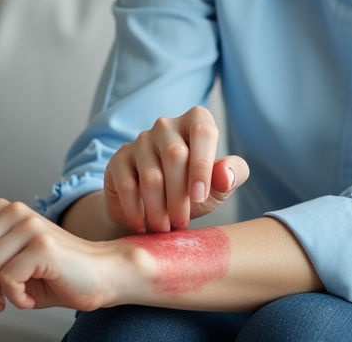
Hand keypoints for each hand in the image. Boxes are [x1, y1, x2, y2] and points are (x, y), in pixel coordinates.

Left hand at [0, 199, 130, 313]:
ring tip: (6, 302)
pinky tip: (26, 298)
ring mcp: (29, 226)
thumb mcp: (0, 261)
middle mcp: (13, 212)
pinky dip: (12, 299)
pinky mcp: (42, 245)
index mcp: (0, 212)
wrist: (102, 276)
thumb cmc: (53, 272)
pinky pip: (5, 279)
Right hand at [104, 106, 248, 232]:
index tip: (200, 197)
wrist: (154, 209)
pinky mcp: (119, 159)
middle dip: (180, 196)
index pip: (203, 132)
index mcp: (196, 121)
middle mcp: (166, 125)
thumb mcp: (219, 186)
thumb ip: (233, 175)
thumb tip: (226, 175)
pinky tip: (143, 227)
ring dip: (159, 209)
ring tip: (165, 229)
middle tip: (182, 223)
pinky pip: (127, 186)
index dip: (203, 165)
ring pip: (151, 175)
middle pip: (175, 156)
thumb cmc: (193, 192)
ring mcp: (140, 140)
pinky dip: (136, 211)